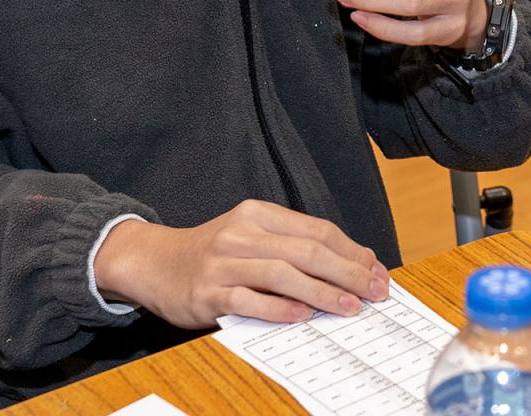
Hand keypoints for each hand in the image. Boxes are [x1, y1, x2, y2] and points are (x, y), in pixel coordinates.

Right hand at [94, 202, 387, 327]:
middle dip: (347, 272)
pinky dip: (277, 308)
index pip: (316, 230)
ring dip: (321, 292)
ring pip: (281, 274)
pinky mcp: (206, 292)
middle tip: (374, 291)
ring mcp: (222, 262)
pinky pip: (247, 300)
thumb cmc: (214, 253)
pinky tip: (301, 316)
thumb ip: (293, 245)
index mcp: (258, 214)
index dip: (351, 251)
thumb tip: (351, 264)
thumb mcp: (251, 236)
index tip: (376, 270)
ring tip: (348, 307)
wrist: (154, 262)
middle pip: (306, 250)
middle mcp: (241, 233)